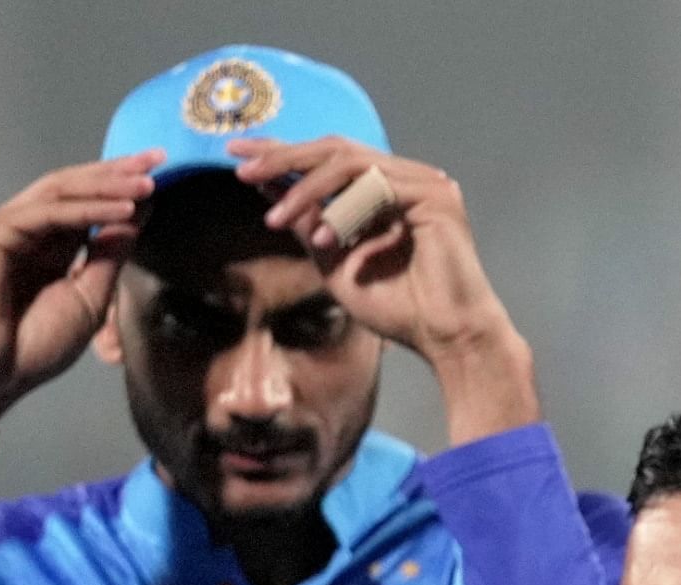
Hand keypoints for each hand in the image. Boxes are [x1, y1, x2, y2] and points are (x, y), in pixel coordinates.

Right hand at [0, 153, 160, 421]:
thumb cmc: (36, 346)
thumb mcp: (91, 295)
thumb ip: (110, 253)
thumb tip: (137, 215)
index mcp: (45, 244)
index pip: (83, 203)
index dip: (118, 187)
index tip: (159, 175)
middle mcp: (23, 229)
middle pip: (71, 187)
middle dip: (115, 173)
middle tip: (156, 159)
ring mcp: (4, 229)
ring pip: (59, 192)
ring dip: (106, 186)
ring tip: (147, 184)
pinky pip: (48, 214)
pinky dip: (87, 210)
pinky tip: (121, 211)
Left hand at [229, 136, 536, 437]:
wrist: (446, 339)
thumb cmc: (400, 310)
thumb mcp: (334, 262)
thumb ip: (308, 223)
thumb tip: (266, 188)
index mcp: (386, 188)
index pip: (327, 158)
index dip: (280, 153)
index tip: (234, 155)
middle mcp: (407, 177)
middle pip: (335, 148)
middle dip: (284, 157)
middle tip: (243, 170)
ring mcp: (424, 183)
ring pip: (349, 162)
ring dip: (305, 188)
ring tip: (276, 219)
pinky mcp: (435, 197)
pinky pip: (376, 186)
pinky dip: (343, 210)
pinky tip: (323, 238)